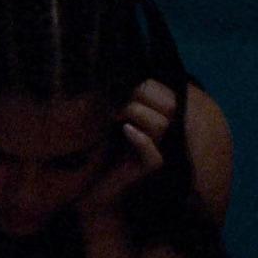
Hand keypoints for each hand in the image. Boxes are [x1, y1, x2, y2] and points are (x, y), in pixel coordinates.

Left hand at [75, 79, 175, 226]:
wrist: (88, 188)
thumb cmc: (94, 149)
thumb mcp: (103, 118)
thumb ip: (114, 99)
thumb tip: (111, 69)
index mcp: (153, 117)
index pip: (162, 91)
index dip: (143, 84)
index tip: (116, 85)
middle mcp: (161, 133)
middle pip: (168, 103)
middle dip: (140, 94)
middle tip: (113, 100)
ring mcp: (157, 151)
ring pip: (161, 124)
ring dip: (136, 113)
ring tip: (114, 114)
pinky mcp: (149, 171)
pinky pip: (153, 154)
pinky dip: (140, 139)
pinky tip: (124, 130)